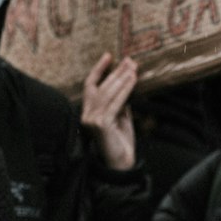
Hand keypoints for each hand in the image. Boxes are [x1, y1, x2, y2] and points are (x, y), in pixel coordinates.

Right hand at [80, 52, 137, 170]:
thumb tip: (125, 82)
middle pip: (101, 87)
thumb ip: (120, 102)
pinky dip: (125, 90)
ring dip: (121, 79)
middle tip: (129, 60)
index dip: (99, 70)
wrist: (121, 164)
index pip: (91, 85)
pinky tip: (132, 81)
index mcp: (89, 112)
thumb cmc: (121, 142)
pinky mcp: (101, 124)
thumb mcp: (121, 117)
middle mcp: (87, 115)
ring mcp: (92, 120)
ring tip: (133, 68)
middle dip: (115, 72)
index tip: (109, 56)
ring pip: (107, 93)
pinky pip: (115, 103)